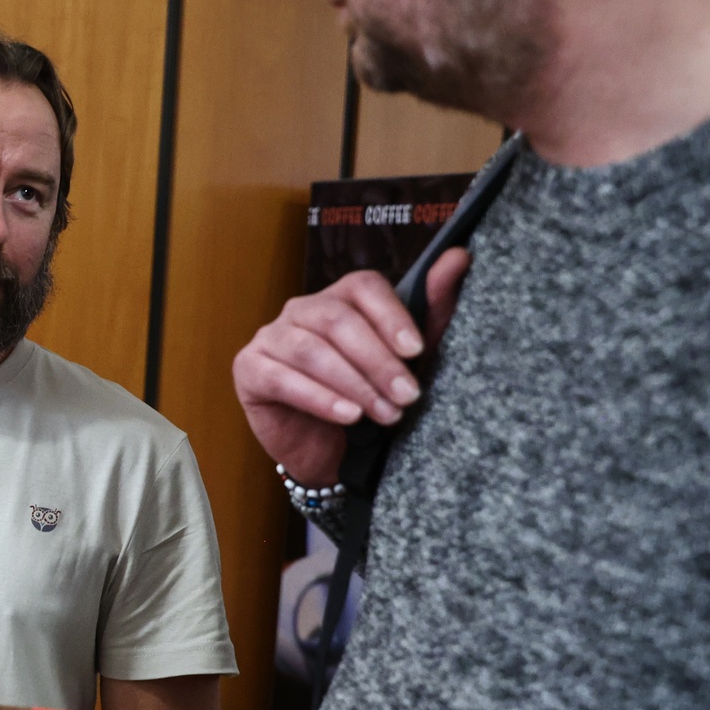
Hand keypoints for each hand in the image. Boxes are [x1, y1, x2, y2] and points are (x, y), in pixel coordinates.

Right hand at [232, 249, 470, 485]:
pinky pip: (281, 378)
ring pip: (310, 349)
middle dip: (377, 361)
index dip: (391, 316)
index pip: (363, 286)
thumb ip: (432, 311)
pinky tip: (347, 416)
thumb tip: (460, 256)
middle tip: (408, 396)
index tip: (417, 351)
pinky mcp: (249, 370)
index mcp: (340, 299)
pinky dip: (318, 398)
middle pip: (337, 319)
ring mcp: (271, 337)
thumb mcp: (409, 361)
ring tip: (385, 414)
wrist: (331, 453)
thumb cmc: (370, 399)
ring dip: (353, 384)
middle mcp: (302, 310)